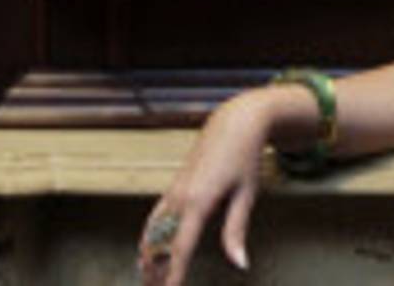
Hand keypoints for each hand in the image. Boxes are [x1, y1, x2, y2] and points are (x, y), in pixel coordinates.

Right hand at [138, 93, 272, 284]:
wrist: (234, 123)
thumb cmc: (245, 159)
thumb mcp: (246, 195)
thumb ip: (236, 231)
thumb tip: (240, 264)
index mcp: (199, 201)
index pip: (181, 248)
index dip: (174, 274)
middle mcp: (179, 197)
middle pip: (160, 244)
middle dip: (156, 271)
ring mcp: (173, 191)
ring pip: (152, 232)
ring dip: (148, 258)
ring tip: (148, 281)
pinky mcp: (173, 187)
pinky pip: (155, 218)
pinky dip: (148, 239)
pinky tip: (146, 253)